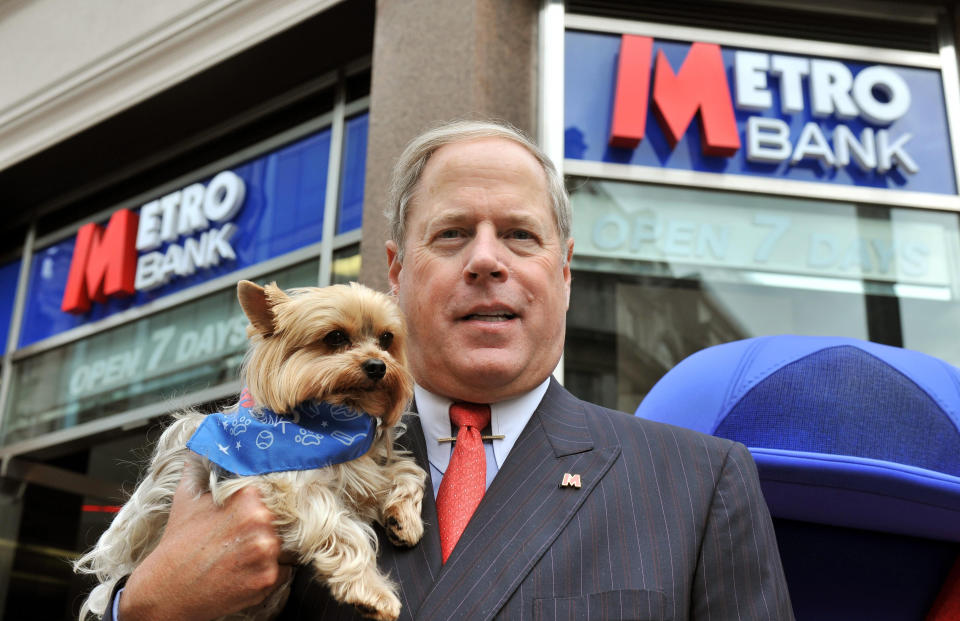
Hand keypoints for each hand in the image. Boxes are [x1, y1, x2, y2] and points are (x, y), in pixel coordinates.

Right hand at [118, 467, 290, 620]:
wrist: (166, 591)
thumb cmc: (177, 544)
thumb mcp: (187, 498)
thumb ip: (201, 467)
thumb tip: (205, 444)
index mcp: (247, 497)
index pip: (273, 491)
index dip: (263, 502)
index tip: (254, 510)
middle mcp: (261, 521)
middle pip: (280, 519)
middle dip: (263, 527)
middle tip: (239, 537)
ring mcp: (266, 552)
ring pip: (282, 544)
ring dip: (266, 549)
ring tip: (238, 555)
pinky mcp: (268, 579)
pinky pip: (283, 570)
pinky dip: (267, 571)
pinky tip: (242, 572)